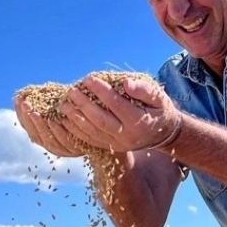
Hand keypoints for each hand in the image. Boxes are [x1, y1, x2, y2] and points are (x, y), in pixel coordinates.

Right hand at [13, 95, 86, 157]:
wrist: (104, 126)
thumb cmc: (81, 110)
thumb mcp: (62, 105)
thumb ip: (48, 102)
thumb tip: (27, 91)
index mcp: (45, 134)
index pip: (28, 125)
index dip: (21, 113)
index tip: (18, 98)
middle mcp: (52, 144)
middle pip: (35, 134)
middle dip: (27, 118)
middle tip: (25, 103)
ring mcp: (63, 149)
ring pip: (46, 139)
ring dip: (39, 124)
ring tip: (33, 111)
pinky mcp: (75, 151)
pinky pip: (63, 142)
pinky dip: (56, 131)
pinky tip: (52, 120)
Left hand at [59, 74, 182, 151]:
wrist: (163, 134)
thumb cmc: (159, 110)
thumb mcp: (159, 97)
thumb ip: (144, 90)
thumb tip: (126, 82)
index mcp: (139, 121)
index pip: (116, 104)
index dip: (101, 91)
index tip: (88, 78)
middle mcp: (127, 136)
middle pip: (100, 120)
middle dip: (83, 105)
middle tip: (71, 91)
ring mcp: (118, 144)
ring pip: (92, 132)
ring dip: (76, 118)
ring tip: (64, 104)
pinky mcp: (110, 148)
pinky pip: (90, 140)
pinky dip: (76, 130)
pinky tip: (66, 120)